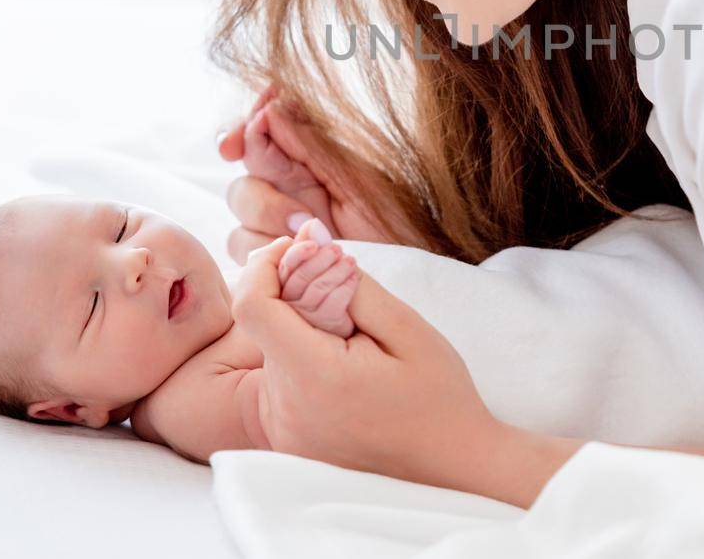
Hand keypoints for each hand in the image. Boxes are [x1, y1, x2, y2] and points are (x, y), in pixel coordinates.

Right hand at [217, 89, 396, 260]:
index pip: (255, 131)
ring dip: (267, 219)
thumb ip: (311, 147)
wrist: (411, 268)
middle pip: (243, 175)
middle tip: (302, 214)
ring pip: (240, 212)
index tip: (232, 145)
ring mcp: (279, 223)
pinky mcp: (277, 257)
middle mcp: (287, 186)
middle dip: (261, 191)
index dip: (236, 132)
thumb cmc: (395, 221)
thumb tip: (270, 108)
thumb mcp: (358, 179)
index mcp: (305, 158)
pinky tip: (298, 255)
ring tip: (311, 234)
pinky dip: (265, 252)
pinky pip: (244, 248)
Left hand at [232, 234, 506, 491]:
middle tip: (346, 292)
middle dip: (293, 293)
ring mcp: (283, 432)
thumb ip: (350, 282)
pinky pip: (278, 381)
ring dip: (300, 327)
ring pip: (269, 350)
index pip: (251, 305)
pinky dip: (302, 358)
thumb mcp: (406, 327)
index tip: (302, 251)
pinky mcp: (286, 442)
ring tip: (354, 339)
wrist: (452, 466)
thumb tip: (307, 238)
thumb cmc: (438, 395)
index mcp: (314, 377)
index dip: (266, 266)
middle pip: (262, 325)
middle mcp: (285, 410)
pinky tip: (345, 366)